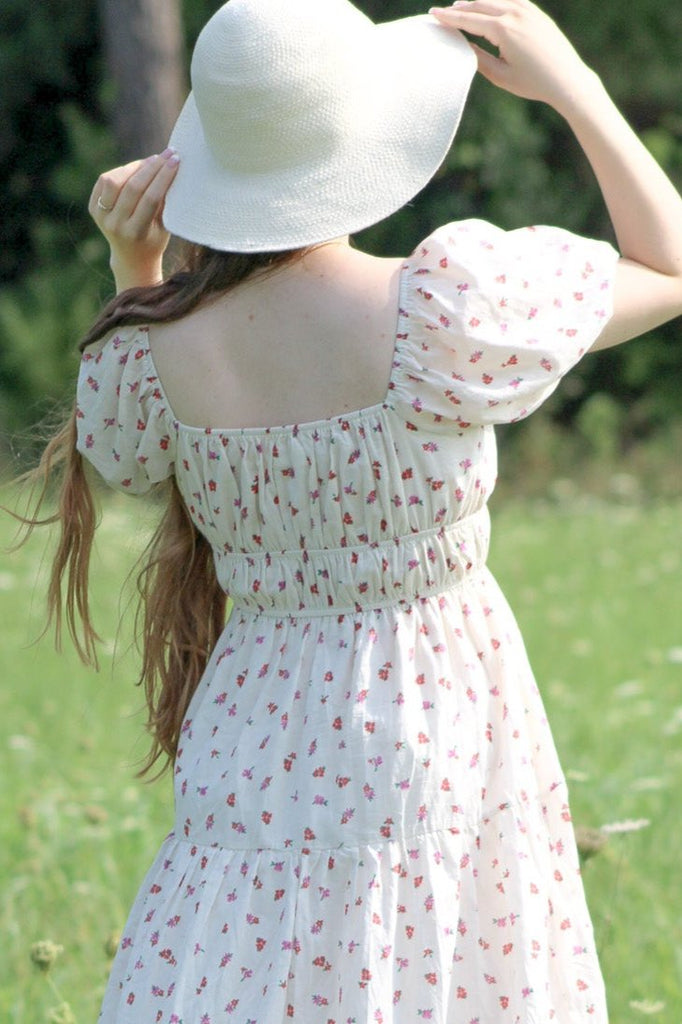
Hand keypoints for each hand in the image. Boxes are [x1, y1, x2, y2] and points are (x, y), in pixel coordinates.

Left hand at [88, 150, 179, 291]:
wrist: (132, 258)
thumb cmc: (154, 240)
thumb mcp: (164, 226)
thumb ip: (164, 201)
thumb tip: (171, 167)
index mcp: (136, 233)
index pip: (150, 198)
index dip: (163, 176)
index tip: (176, 160)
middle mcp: (116, 225)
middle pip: (133, 187)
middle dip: (152, 167)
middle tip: (167, 153)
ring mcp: (101, 217)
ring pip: (114, 180)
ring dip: (134, 167)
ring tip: (151, 162)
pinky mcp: (93, 208)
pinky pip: (105, 181)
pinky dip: (121, 172)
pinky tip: (135, 169)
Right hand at [430, 0, 595, 114]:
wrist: (567, 78)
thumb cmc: (533, 83)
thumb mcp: (500, 75)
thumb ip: (478, 58)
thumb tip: (463, 45)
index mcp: (503, 29)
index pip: (469, 19)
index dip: (448, 17)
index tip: (432, 14)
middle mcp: (515, 13)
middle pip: (478, 4)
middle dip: (459, 8)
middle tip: (442, 12)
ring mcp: (527, 9)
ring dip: (474, 2)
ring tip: (460, 7)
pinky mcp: (535, 11)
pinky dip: (493, 1)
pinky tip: (485, 5)